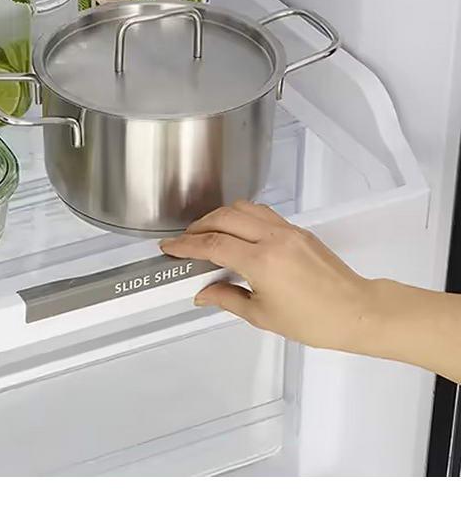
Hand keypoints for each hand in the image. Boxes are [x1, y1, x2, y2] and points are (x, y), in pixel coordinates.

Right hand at [159, 201, 373, 352]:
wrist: (358, 311)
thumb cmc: (315, 320)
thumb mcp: (262, 316)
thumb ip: (227, 298)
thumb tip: (203, 293)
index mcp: (261, 261)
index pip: (212, 244)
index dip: (186, 245)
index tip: (170, 248)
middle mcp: (273, 238)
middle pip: (223, 218)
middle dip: (198, 227)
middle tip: (185, 242)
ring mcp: (287, 230)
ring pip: (242, 208)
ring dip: (219, 216)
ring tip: (208, 233)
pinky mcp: (297, 230)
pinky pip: (261, 212)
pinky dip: (241, 216)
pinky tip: (236, 231)